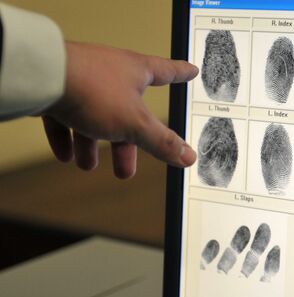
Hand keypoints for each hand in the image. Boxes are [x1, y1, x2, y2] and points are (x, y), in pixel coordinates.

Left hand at [41, 42, 197, 178]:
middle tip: (127, 167)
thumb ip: (161, 142)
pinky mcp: (57, 89)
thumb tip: (188, 156)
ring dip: (92, 144)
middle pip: (127, 111)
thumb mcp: (135, 123)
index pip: (167, 71)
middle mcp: (111, 72)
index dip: (181, 73)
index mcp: (136, 71)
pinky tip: (66, 155)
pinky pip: (65, 117)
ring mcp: (83, 79)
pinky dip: (67, 137)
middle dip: (126, 143)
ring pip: (94, 116)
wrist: (41, 77)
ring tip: (89, 164)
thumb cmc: (91, 88)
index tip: (190, 71)